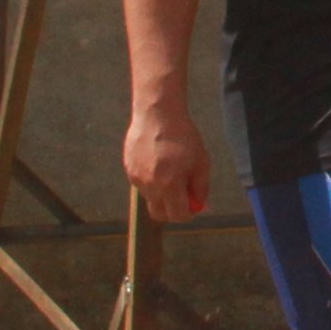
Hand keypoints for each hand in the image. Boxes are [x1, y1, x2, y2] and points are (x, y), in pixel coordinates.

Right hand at [122, 104, 209, 221]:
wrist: (158, 114)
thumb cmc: (183, 137)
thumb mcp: (201, 162)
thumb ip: (200, 188)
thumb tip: (199, 206)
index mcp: (169, 184)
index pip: (177, 215)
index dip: (188, 214)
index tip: (193, 206)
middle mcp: (150, 185)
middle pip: (159, 214)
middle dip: (172, 211)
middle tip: (182, 198)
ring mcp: (136, 178)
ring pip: (150, 198)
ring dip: (162, 193)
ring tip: (170, 169)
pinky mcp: (129, 169)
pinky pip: (142, 184)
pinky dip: (152, 181)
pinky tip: (159, 161)